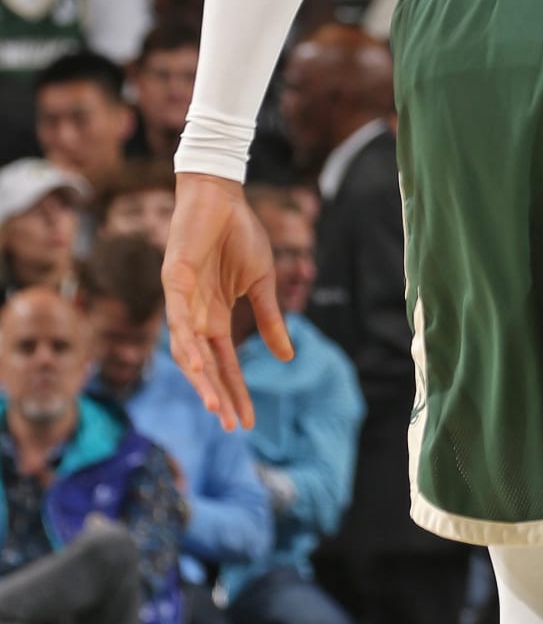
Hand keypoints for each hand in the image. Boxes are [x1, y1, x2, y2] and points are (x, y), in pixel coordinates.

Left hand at [164, 176, 291, 431]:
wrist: (222, 197)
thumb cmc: (239, 235)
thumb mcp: (262, 283)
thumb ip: (269, 320)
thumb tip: (287, 357)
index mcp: (215, 318)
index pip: (225, 364)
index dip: (236, 392)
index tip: (249, 423)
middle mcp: (195, 316)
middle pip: (205, 366)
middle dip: (218, 396)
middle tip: (231, 426)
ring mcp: (182, 300)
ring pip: (186, 349)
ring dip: (200, 379)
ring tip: (215, 406)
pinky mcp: (175, 280)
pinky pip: (178, 318)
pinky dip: (186, 342)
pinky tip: (198, 364)